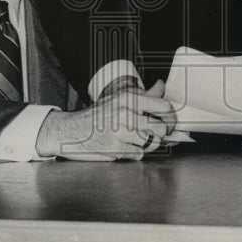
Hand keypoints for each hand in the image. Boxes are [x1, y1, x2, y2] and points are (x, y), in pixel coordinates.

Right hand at [35, 79, 175, 160]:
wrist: (70, 131)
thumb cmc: (97, 116)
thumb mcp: (119, 99)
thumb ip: (144, 96)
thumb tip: (162, 86)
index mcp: (129, 99)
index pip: (164, 106)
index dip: (171, 117)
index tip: (170, 123)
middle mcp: (126, 114)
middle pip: (161, 129)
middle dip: (161, 134)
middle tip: (155, 134)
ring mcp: (120, 133)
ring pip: (151, 143)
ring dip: (147, 144)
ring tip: (136, 139)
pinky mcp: (115, 149)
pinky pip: (138, 154)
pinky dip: (134, 153)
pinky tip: (123, 146)